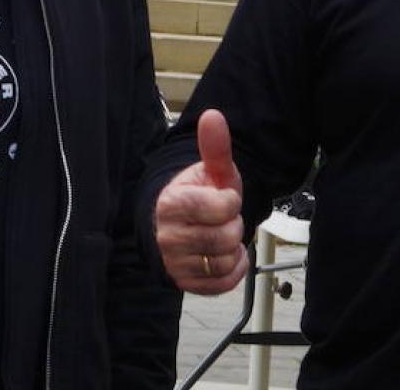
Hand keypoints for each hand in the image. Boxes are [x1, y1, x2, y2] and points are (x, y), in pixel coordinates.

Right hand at [153, 109, 249, 293]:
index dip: (230, 202)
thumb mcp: (211, 171)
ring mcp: (174, 263)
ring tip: (220, 235)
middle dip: (233, 225)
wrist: (181, 224)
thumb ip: (215, 147)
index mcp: (171, 204)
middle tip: (221, 219)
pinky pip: (223, 283)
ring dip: (232, 248)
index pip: (220, 207)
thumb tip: (213, 115)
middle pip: (225, 237)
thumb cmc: (199, 195)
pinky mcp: (184, 284)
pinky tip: (224, 255)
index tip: (223, 197)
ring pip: (224, 261)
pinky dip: (232, 268)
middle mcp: (166, 236)